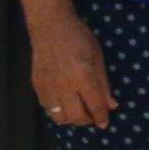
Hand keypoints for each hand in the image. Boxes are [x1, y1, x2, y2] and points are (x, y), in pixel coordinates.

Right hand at [30, 7, 117, 127]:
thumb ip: (104, 84)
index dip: (101, 117)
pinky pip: (47, 108)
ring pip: (59, 117)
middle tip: (93, 116)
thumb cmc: (79, 38)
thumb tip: (111, 106)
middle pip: (76, 117)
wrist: (51, 26)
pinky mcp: (37, 85)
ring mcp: (48, 86)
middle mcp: (64, 85)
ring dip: (71, 119)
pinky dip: (57, 111)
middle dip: (87, 121)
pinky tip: (65, 103)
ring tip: (78, 111)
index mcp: (83, 76)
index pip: (95, 106)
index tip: (104, 123)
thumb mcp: (98, 58)